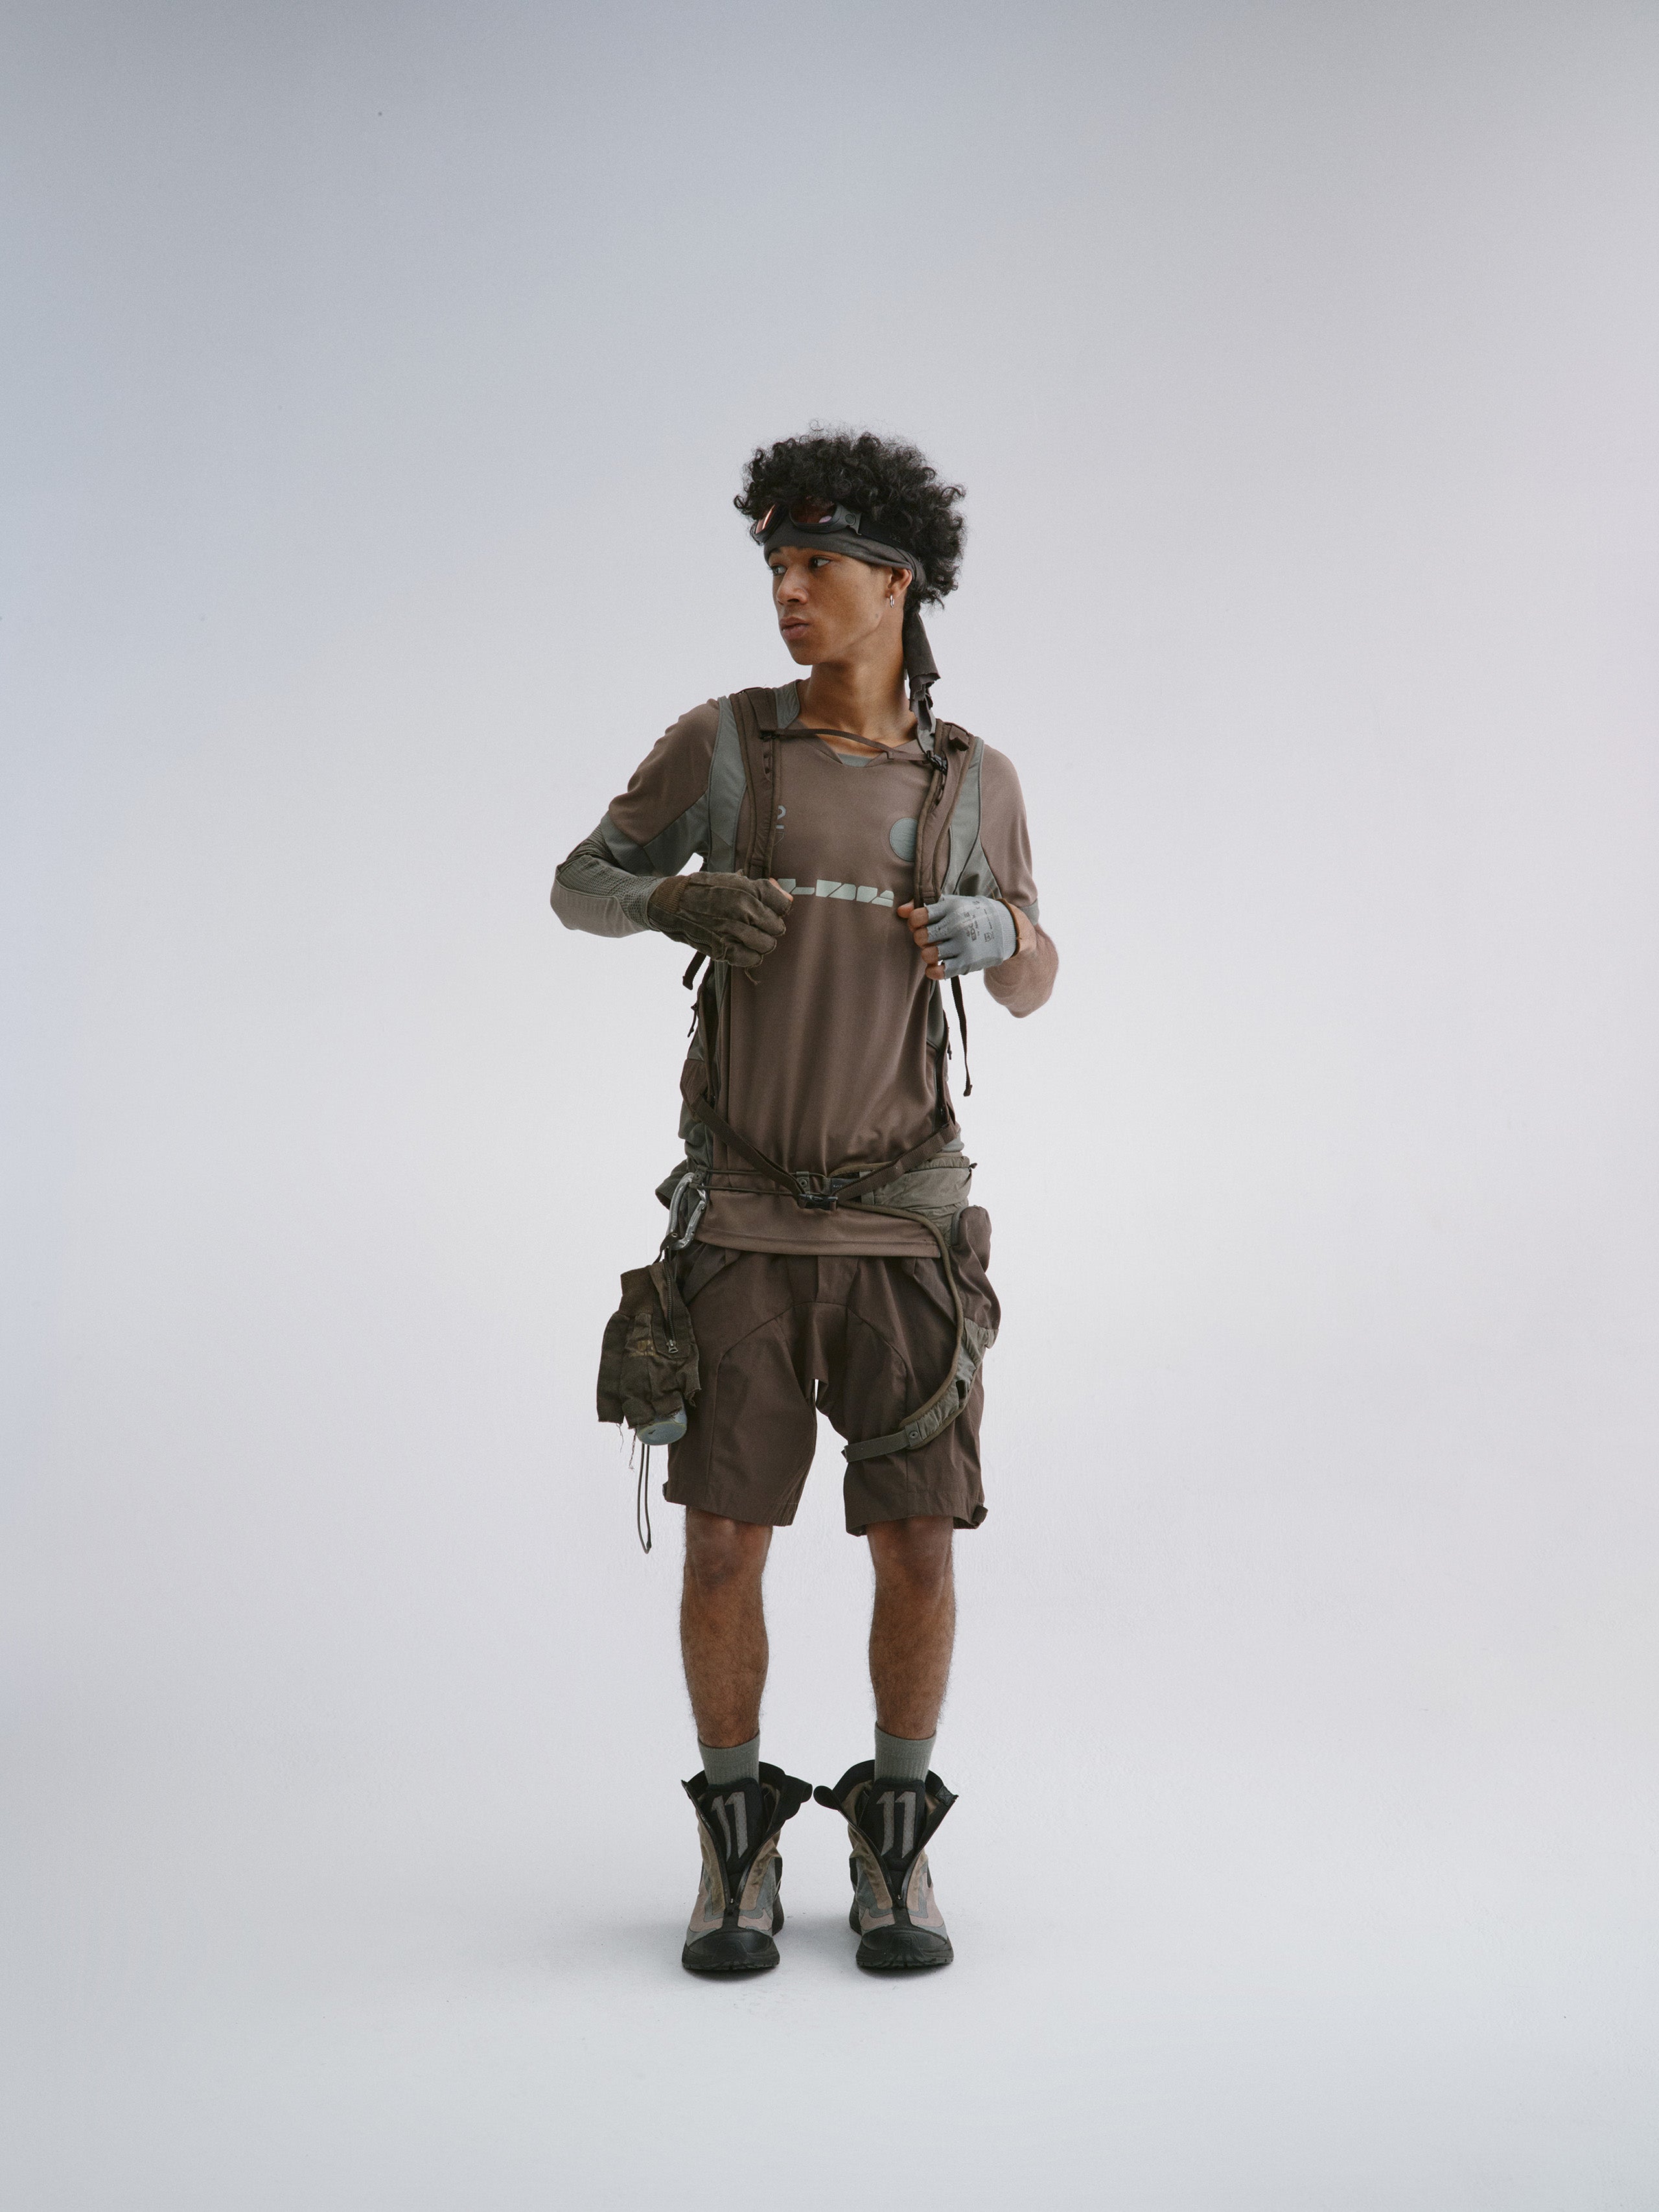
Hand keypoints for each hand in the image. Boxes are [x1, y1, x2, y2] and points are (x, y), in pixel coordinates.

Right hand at [648, 871, 791, 967]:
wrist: (668, 903)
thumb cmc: (702, 890)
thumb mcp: (731, 880)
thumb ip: (761, 889)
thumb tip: (788, 899)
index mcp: (746, 889)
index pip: (784, 906)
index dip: (779, 910)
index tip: (771, 912)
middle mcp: (741, 909)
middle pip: (777, 928)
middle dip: (770, 929)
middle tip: (758, 927)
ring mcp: (731, 930)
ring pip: (766, 945)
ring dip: (761, 944)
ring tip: (750, 939)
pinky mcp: (720, 948)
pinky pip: (751, 959)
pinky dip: (750, 957)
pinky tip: (742, 949)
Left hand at [897, 895, 1018, 979]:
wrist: (1007, 928)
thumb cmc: (972, 913)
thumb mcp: (952, 903)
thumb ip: (924, 905)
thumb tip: (900, 911)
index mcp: (952, 907)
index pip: (919, 916)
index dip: (913, 922)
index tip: (919, 924)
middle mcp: (957, 925)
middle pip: (921, 937)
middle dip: (920, 939)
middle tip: (929, 938)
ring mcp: (963, 945)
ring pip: (928, 955)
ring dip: (927, 954)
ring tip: (935, 950)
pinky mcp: (967, 963)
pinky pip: (939, 972)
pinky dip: (932, 971)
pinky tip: (936, 965)